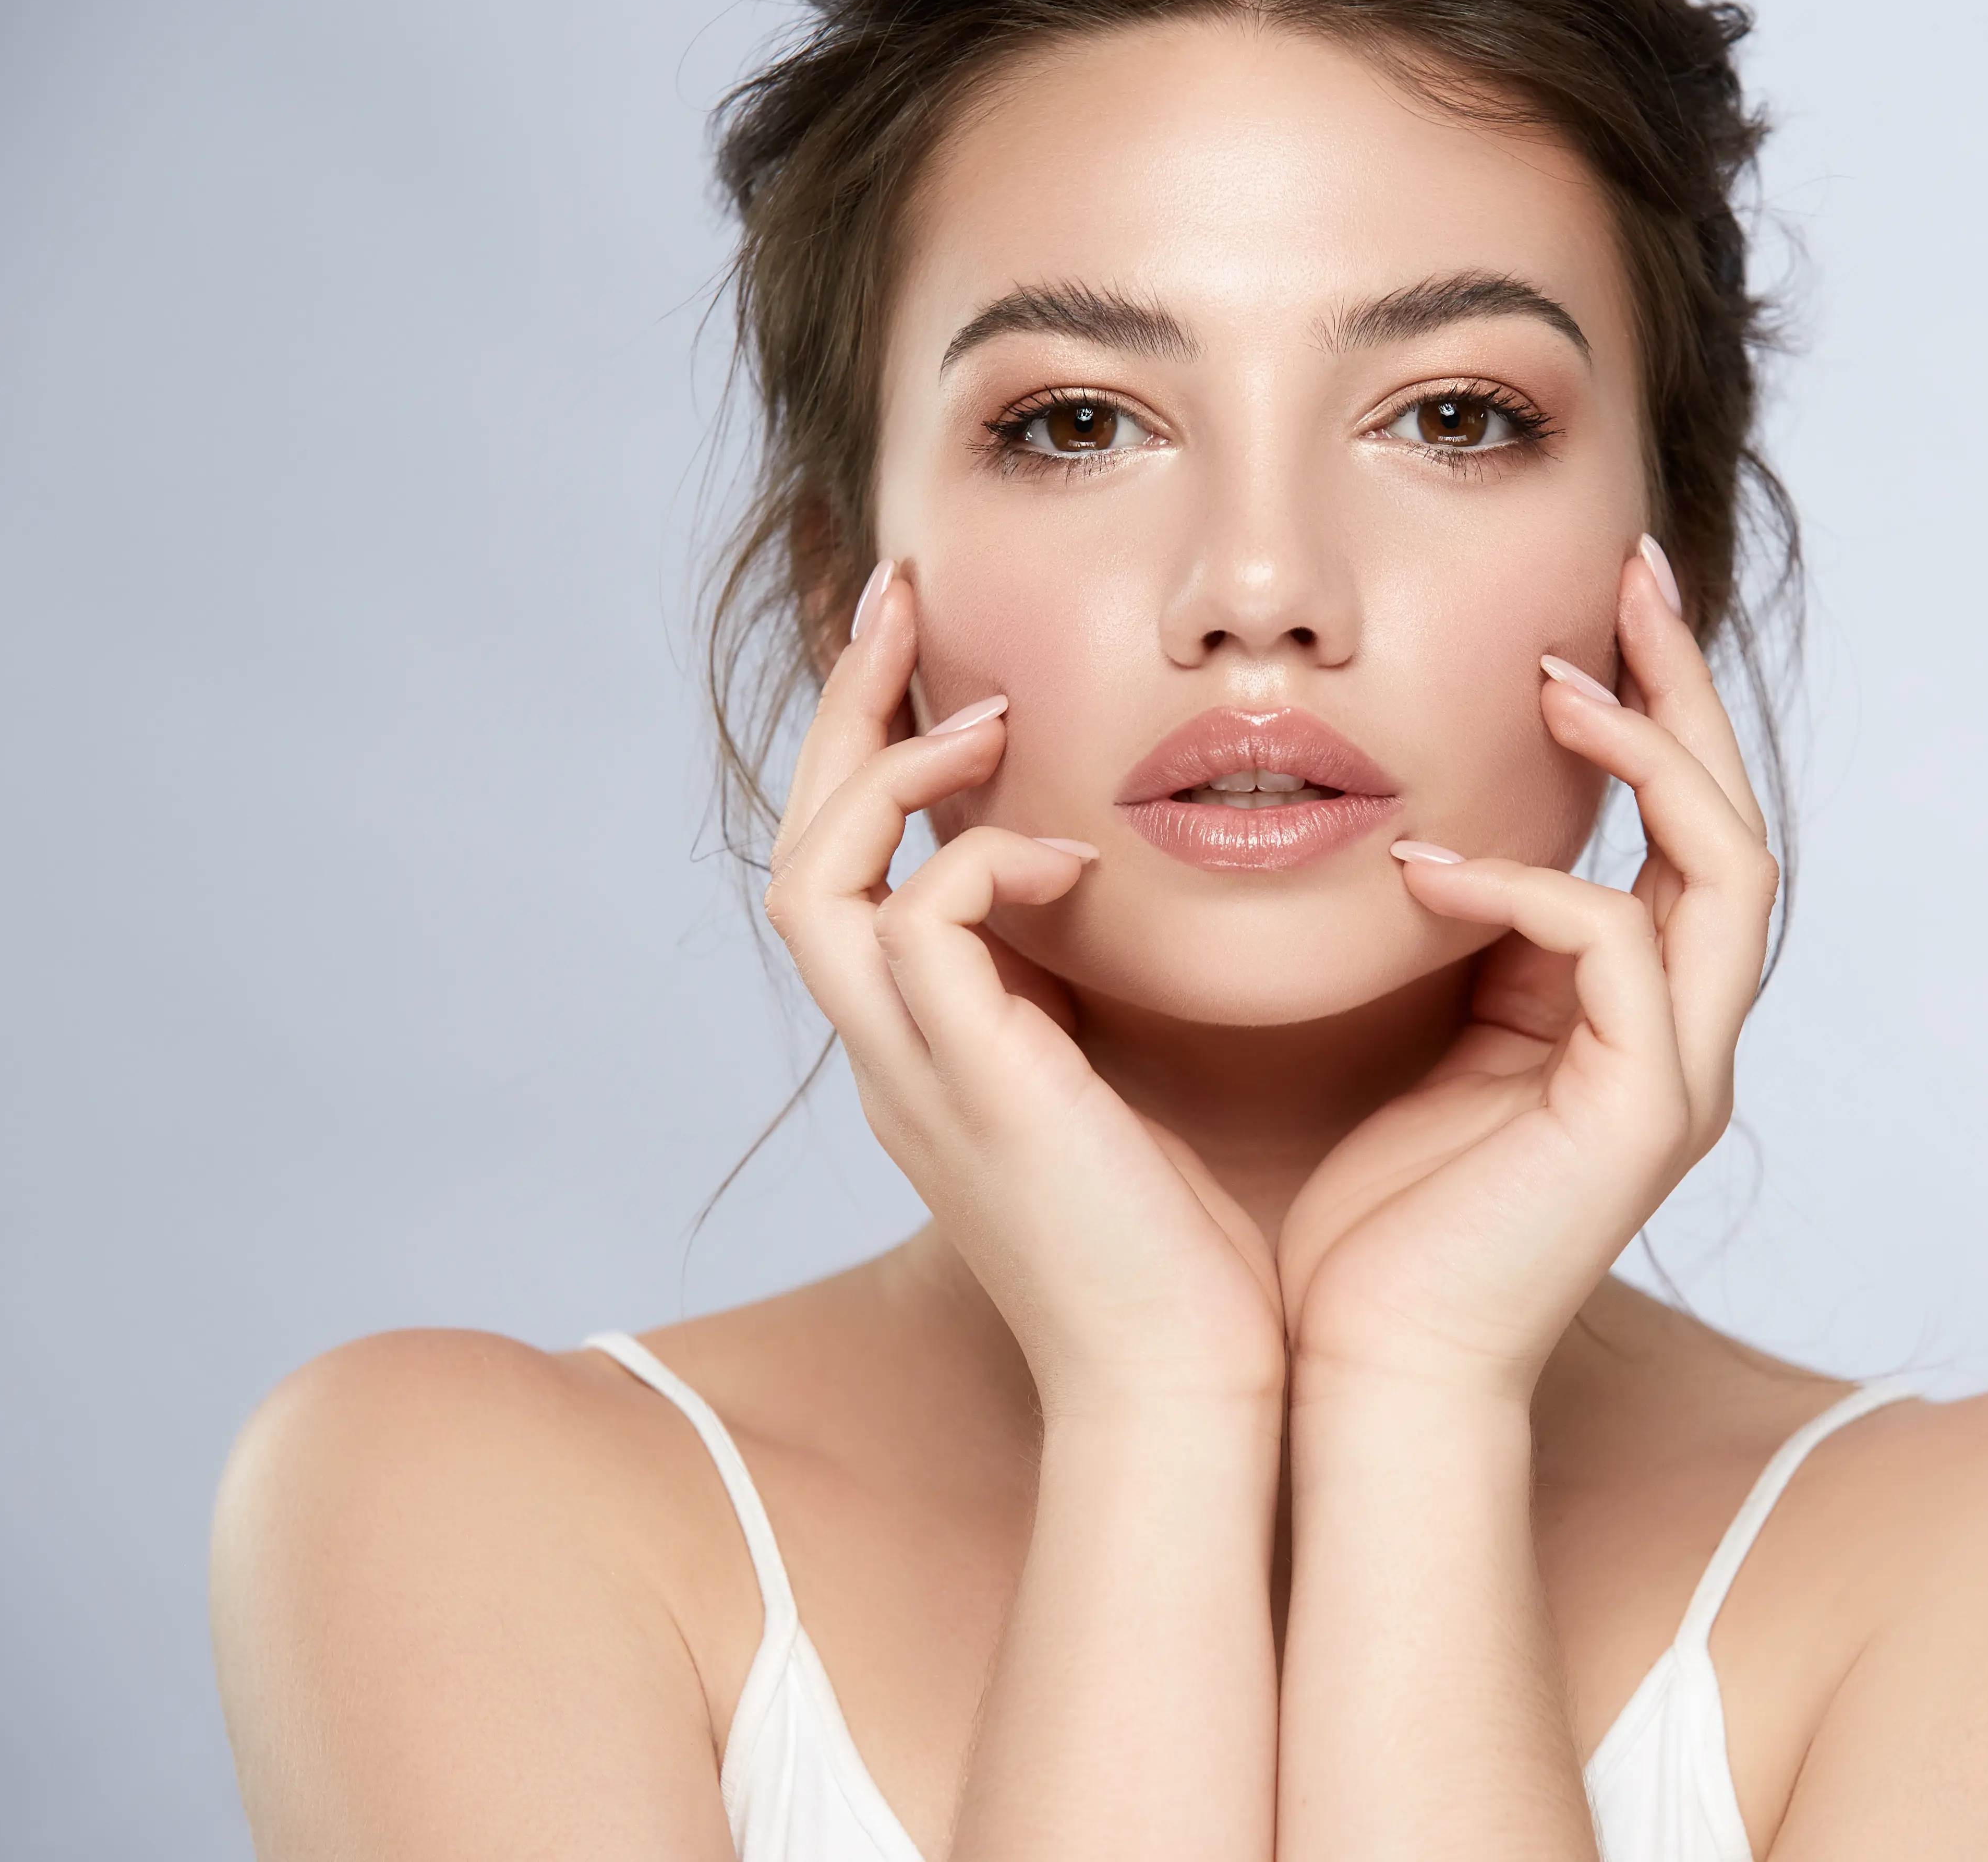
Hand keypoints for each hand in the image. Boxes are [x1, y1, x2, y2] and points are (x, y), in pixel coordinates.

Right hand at [764, 565, 1286, 1413]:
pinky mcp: (970, 1087)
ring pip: (815, 880)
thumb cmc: (1181, 1251)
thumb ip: (1086, 992)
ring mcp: (913, 1075)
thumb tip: (1116, 882)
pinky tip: (1075, 860)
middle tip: (902, 602)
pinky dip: (981, 864)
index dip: (877, 759)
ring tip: (985, 713)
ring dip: (886, 772)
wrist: (1187, 1386)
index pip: (855, 876)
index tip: (940, 661)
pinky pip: (921, 926)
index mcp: (927, 1055)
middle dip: (842, 719)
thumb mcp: (1118, 1084)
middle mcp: (893, 1059)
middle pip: (799, 852)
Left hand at [1277, 540, 1778, 1404]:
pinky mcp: (1640, 1118)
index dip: (1653, 712)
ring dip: (1648, 758)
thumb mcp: (1425, 1040)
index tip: (1593, 607)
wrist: (1361, 1370)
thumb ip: (1467, 942)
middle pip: (1734, 822)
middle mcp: (1682, 1039)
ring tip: (1553, 679)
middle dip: (1686, 692)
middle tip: (1627, 576)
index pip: (1680, 832)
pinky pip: (1616, 951)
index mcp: (1633, 1018)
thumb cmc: (1372, 1223)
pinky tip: (1425, 864)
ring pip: (1725, 869)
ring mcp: (1677, 1078)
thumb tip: (1436, 825)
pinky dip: (1527, 887)